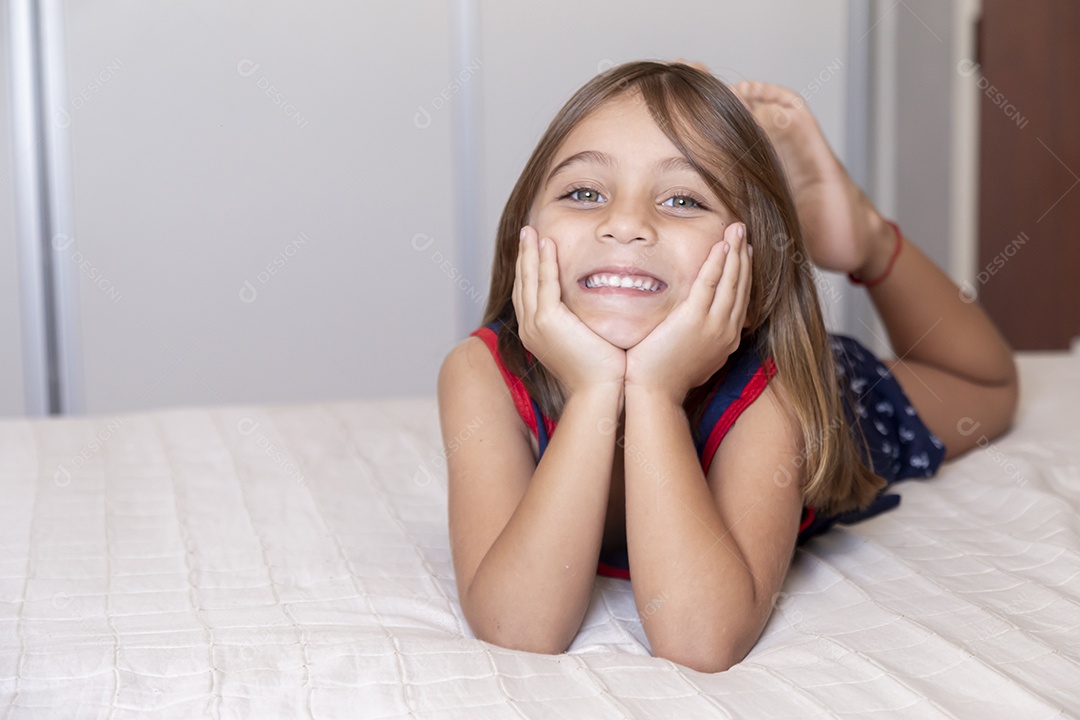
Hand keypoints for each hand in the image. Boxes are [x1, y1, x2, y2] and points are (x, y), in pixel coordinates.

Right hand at [512, 226, 626, 395]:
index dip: (529, 270)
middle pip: (522, 283)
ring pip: (528, 279)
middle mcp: (529, 328)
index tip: (534, 249)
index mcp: (537, 333)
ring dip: (529, 252)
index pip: (529, 294)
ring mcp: (535, 324)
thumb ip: (584, 324)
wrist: (600, 392)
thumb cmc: (601, 372)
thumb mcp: (587, 342)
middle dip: (523, 256)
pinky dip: (543, 261)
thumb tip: (596, 310)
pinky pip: (543, 282)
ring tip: (531, 232)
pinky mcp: (547, 320)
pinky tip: (547, 244)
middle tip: (526, 233)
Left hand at [625, 222, 750, 401]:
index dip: (743, 273)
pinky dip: (718, 263)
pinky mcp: (694, 320)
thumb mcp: (690, 356)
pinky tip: (722, 246)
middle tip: (744, 231)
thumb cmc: (662, 376)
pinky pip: (710, 284)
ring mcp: (713, 325)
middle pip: (741, 286)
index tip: (744, 253)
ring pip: (730, 281)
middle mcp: (726, 331)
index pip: (740, 299)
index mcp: (726, 339)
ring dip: (735, 252)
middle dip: (744, 256)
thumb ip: (696, 337)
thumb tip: (690, 325)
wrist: (654, 393)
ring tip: (737, 229)